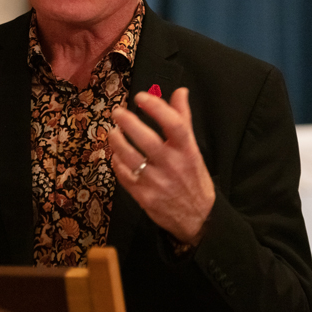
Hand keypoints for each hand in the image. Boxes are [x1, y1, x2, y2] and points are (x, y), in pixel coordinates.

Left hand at [109, 88, 215, 244]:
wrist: (198, 219)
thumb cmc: (193, 178)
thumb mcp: (194, 150)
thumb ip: (183, 120)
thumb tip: (180, 92)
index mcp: (187, 151)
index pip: (174, 124)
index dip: (156, 107)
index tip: (141, 96)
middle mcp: (172, 165)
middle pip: (147, 140)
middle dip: (128, 122)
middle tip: (117, 112)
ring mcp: (157, 182)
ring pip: (130, 157)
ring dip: (117, 141)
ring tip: (113, 132)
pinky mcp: (143, 196)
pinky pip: (124, 175)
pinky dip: (117, 162)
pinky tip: (116, 154)